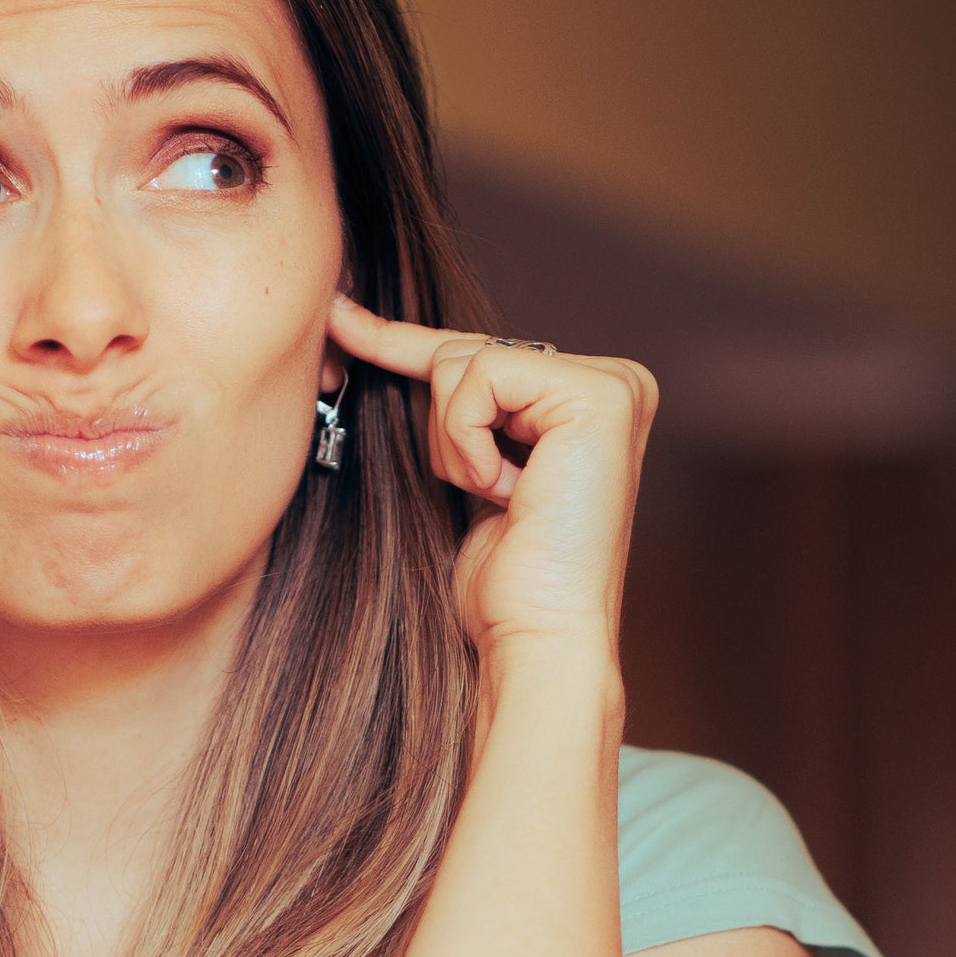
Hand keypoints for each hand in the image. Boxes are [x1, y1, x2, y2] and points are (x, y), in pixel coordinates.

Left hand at [326, 294, 656, 662]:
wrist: (538, 639)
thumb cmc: (504, 587)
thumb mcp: (471, 477)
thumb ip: (458, 413)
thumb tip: (371, 341)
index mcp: (591, 401)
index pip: (479, 355)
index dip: (400, 341)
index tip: (338, 317)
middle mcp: (616, 383)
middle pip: (465, 352)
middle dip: (444, 431)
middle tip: (490, 495)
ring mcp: (615, 385)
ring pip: (464, 362)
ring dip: (456, 445)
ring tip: (503, 499)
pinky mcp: (600, 395)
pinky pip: (480, 378)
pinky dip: (468, 443)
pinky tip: (508, 491)